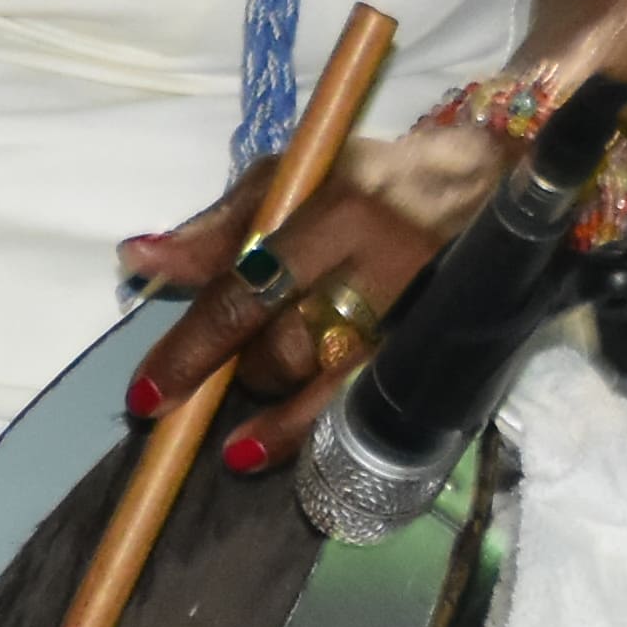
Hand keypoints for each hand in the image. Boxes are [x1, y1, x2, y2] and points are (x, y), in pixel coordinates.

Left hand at [116, 122, 510, 468]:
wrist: (485, 186)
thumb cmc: (370, 177)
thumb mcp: (294, 177)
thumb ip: (219, 225)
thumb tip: (141, 260)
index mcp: (339, 210)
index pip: (250, 290)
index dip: (193, 347)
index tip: (148, 392)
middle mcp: (379, 266)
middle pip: (290, 345)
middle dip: (236, 373)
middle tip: (199, 388)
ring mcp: (413, 314)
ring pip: (328, 383)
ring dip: (272, 415)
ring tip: (237, 444)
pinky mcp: (431, 346)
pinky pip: (364, 400)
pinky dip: (312, 428)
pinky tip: (270, 449)